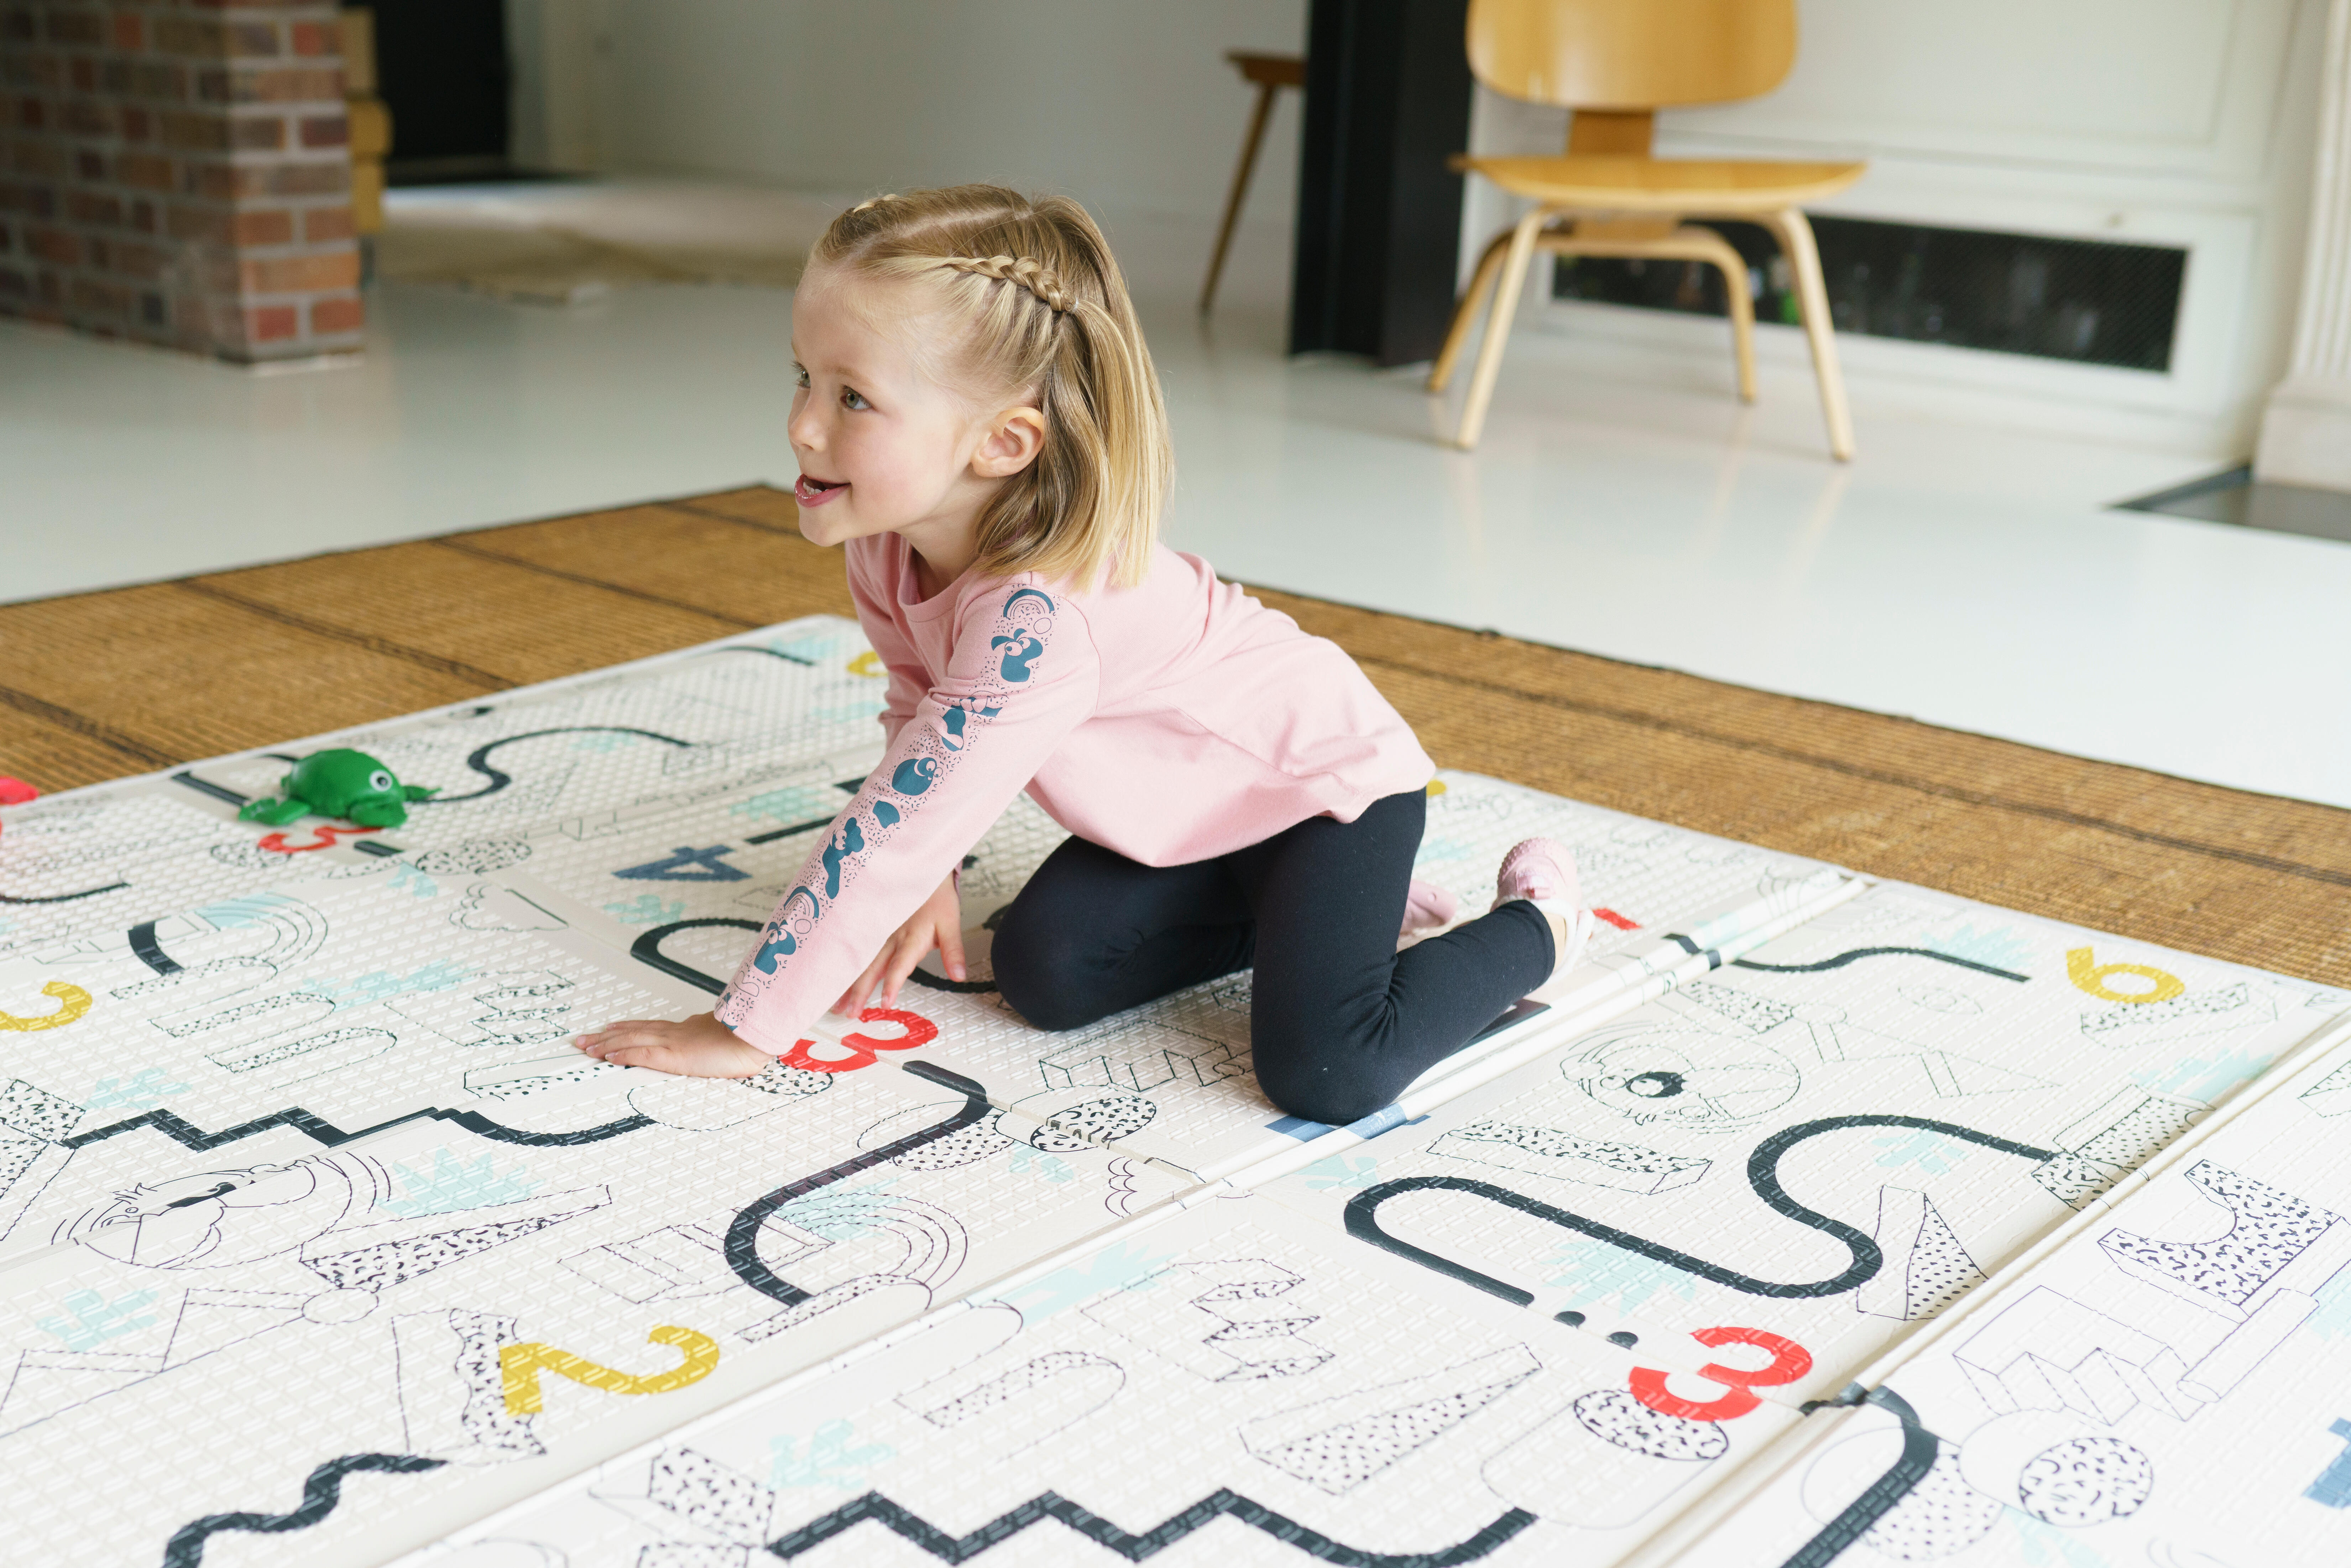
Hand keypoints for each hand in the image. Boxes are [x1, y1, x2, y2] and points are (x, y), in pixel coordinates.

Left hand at [572, 1010, 772, 1077]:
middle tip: (585, 1038)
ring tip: (587, 1045)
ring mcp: (673, 1043)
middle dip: (607, 1035)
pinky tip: (608, 1056)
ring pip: (631, 1039)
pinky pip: (642, 1054)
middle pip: (633, 1031)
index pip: (649, 1027)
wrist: (754, 1039)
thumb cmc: (745, 1042)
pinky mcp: (674, 1056)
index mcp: (686, 1030)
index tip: (611, 1028)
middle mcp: (675, 1033)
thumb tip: (711, 1046)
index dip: (627, 1028)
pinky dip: (623, 1054)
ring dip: (606, 1043)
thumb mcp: (724, 1042)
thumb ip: (711, 1043)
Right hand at [834, 872, 964, 1015]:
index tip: (885, 1003)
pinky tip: (832, 981)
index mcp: (911, 937)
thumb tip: (959, 976)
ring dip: (847, 983)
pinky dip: (844, 967)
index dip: (892, 983)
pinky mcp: (871, 928)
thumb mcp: (950, 923)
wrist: (920, 869)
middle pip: (872, 968)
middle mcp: (890, 937)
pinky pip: (855, 950)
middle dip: (859, 992)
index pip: (899, 965)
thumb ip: (953, 951)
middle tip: (850, 1012)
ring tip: (837, 1004)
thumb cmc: (935, 898)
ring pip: (859, 961)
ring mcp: (877, 932)